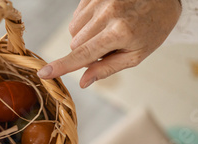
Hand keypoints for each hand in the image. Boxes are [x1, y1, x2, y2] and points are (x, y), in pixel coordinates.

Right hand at [38, 0, 180, 87]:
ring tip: (107, 30)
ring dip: (85, 36)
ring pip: (73, 30)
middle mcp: (108, 13)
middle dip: (85, 51)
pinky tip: (104, 18)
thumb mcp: (137, 54)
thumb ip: (108, 68)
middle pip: (75, 44)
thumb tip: (84, 82)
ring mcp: (100, 0)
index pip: (83, 54)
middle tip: (108, 46)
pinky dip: (86, 22)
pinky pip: (77, 15)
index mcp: (120, 32)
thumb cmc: (153, 27)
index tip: (43, 74)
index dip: (62, 66)